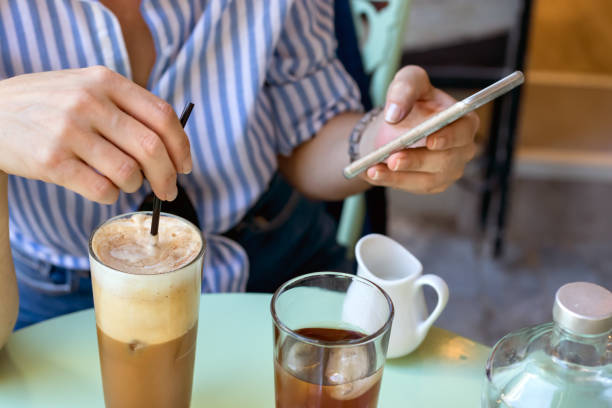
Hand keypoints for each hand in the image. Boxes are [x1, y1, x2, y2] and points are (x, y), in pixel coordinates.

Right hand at [0, 67, 191, 203]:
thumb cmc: (49, 105)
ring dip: (134, 185)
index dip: (181, 146)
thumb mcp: (86, 86)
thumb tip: (173, 144)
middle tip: (168, 191)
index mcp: (105, 81)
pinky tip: (103, 189)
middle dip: (168, 177)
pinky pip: (102, 190)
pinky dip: (111, 196)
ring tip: (124, 182)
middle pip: (152, 148)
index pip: (163, 116)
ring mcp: (68, 131)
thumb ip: (126, 106)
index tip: (185, 166)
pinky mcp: (51, 162)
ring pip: (128, 173)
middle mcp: (89, 102)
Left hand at [360, 66, 478, 193]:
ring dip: (398, 176)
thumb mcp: (408, 82)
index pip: (463, 131)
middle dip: (416, 160)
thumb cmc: (410, 100)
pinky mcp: (430, 184)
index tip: (430, 140)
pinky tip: (370, 174)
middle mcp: (462, 150)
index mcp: (464, 122)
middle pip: (444, 160)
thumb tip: (394, 114)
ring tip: (373, 169)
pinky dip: (389, 181)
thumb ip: (405, 89)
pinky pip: (410, 186)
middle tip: (393, 159)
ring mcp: (448, 171)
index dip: (449, 137)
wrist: (395, 124)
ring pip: (426, 179)